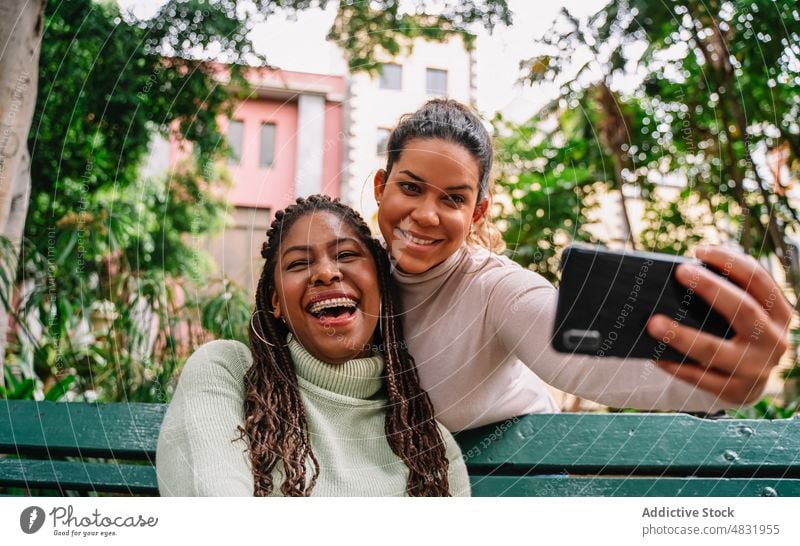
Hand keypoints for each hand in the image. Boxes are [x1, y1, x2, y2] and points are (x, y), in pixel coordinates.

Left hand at [645, 246, 791, 404]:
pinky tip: (656, 356)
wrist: (747, 383)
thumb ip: (727, 293)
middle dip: (711, 288)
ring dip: (681, 335)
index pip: (758, 280)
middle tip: (680, 271)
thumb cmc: (737, 334)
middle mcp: (773, 340)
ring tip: (653, 323)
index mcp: (779, 314)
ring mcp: (756, 369)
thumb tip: (683, 270)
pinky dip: (676, 365)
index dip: (731, 262)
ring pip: (714, 349)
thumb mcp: (745, 314)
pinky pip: (700, 378)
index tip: (700, 250)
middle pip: (743, 309)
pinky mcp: (736, 392)